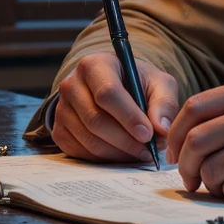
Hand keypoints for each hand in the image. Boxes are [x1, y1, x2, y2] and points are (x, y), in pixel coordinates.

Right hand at [52, 52, 179, 162]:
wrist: (114, 88)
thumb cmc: (138, 84)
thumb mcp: (159, 84)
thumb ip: (164, 103)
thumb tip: (161, 129)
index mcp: (94, 65)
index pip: (107, 93)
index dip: (129, 117)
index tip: (148, 134)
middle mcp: (71, 85)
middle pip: (96, 120)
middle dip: (126, 140)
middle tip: (149, 150)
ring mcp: (62, 109)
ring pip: (89, 140)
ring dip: (118, 153)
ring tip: (141, 152)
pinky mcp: (60, 131)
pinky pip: (81, 152)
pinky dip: (106, 159)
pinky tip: (124, 153)